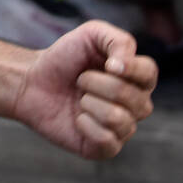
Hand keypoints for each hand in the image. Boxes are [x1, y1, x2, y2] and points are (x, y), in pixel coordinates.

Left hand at [12, 21, 155, 158]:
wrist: (33, 82)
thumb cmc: (65, 57)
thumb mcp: (91, 34)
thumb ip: (118, 41)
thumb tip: (124, 66)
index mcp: (136, 77)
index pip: (150, 73)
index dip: (131, 69)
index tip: (108, 64)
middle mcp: (136, 105)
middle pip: (133, 97)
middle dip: (96, 83)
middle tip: (80, 79)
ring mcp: (123, 128)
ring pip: (118, 119)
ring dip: (89, 103)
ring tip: (79, 97)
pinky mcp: (106, 148)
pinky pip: (107, 141)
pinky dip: (85, 125)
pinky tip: (77, 118)